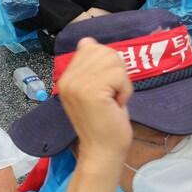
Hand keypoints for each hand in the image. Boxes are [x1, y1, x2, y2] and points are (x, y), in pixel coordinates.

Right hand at [57, 38, 134, 164]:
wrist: (102, 151)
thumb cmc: (104, 122)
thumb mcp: (95, 88)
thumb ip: (91, 66)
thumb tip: (88, 41)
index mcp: (66, 76)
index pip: (91, 46)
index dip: (108, 64)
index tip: (106, 87)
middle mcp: (68, 78)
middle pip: (104, 51)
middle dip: (117, 72)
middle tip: (112, 95)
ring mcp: (77, 84)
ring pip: (113, 61)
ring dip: (122, 82)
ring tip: (113, 100)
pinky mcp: (91, 92)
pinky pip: (119, 75)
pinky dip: (125, 90)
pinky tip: (116, 104)